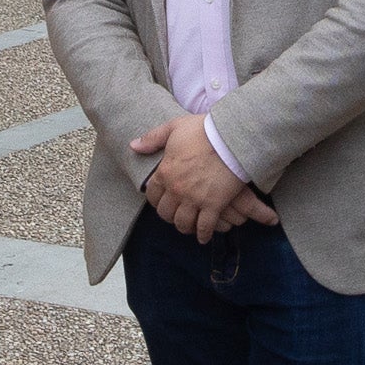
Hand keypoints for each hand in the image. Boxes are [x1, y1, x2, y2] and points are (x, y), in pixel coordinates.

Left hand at [134, 114, 276, 239]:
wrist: (231, 137)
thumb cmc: (204, 130)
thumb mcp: (174, 128)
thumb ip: (152, 139)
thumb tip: (133, 146)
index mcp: (165, 172)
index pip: (152, 195)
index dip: (156, 201)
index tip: (162, 202)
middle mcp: (176, 189)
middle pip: (166, 213)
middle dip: (169, 216)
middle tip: (175, 216)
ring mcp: (194, 199)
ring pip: (183, 223)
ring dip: (184, 227)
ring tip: (189, 226)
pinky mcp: (213, 205)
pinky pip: (204, 227)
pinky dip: (203, 234)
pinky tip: (203, 236)